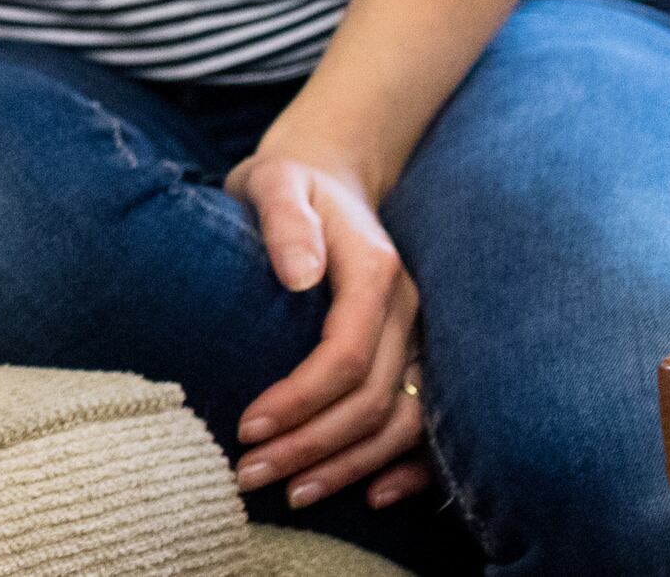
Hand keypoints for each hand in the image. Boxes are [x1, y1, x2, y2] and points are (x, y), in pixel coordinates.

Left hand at [221, 144, 430, 512]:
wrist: (328, 173)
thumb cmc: (287, 182)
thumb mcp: (274, 181)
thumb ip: (285, 221)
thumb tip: (298, 276)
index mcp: (376, 272)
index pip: (346, 355)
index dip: (300, 399)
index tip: (247, 426)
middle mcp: (409, 312)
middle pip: (372, 399)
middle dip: (312, 446)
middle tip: (249, 476)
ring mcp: (418, 337)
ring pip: (401, 421)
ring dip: (349, 466)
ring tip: (292, 494)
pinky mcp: (413, 355)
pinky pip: (422, 422)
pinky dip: (405, 466)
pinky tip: (370, 496)